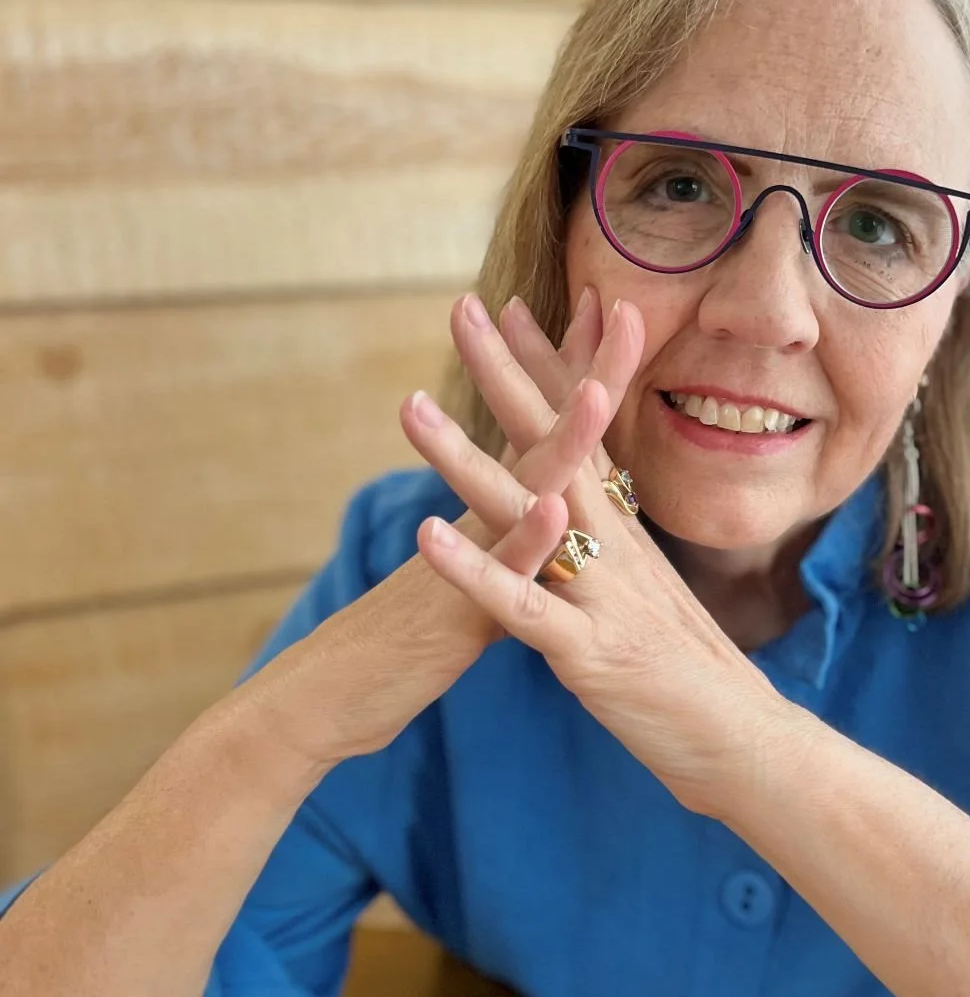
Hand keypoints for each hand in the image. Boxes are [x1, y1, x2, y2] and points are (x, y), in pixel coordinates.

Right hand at [249, 288, 627, 773]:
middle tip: (614, 298)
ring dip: (559, 441)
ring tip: (597, 389)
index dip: (582, 372)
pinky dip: (525, 542)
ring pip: (521, 494)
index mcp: (494, 515)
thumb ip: (505, 550)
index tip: (615, 308)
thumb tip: (536, 522)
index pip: (549, 431)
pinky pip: (499, 577)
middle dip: (580, 370)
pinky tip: (554, 511)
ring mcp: (470, 563)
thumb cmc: (402, 644)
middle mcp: (483, 523)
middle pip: (543, 437)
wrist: (326, 697)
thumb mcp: (470, 585)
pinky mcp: (457, 616)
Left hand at [405, 292, 783, 815]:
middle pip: (554, 440)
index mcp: (625, 531)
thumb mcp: (649, 597)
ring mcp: (601, 593)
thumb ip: (616, 553)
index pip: (582, 430)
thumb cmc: (694, 677)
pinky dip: (474, 570)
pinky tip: (425, 534)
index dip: (547, 368)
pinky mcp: (588, 650)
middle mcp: (614, 545)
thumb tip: (592, 518)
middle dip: (504, 372)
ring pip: (523, 511)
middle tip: (462, 306)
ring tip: (409, 406)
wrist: (748, 743)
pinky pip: (521, 605)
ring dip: (463, 456)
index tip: (512, 309)